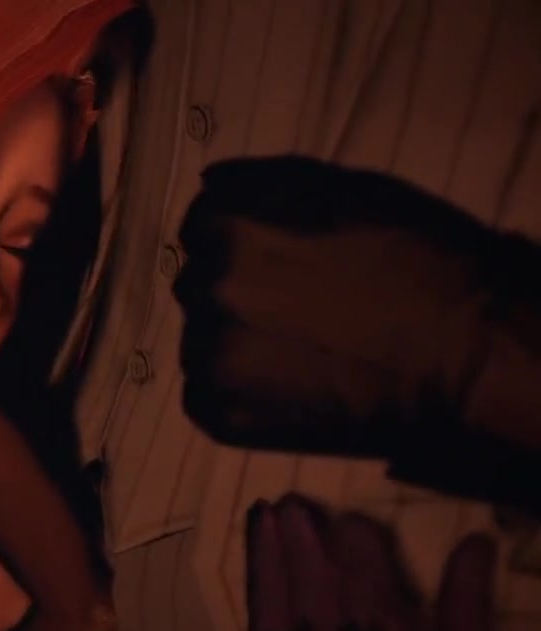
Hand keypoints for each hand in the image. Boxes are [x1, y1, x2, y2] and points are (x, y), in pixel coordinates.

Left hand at [173, 155, 508, 456]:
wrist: (466, 359)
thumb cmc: (419, 263)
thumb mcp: (350, 192)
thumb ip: (265, 181)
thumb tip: (209, 182)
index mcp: (229, 233)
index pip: (199, 226)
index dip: (240, 240)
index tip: (279, 259)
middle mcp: (206, 295)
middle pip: (199, 286)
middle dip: (235, 291)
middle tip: (295, 309)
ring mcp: (210, 361)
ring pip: (200, 341)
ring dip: (232, 343)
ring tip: (296, 351)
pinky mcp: (221, 416)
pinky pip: (204, 394)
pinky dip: (234, 391)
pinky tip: (285, 386)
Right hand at [206, 494, 501, 630]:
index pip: (270, 599)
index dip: (266, 553)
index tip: (265, 517)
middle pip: (320, 582)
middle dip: (310, 538)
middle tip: (305, 508)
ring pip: (379, 588)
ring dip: (363, 547)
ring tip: (350, 522)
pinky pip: (467, 627)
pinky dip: (470, 583)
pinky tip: (474, 546)